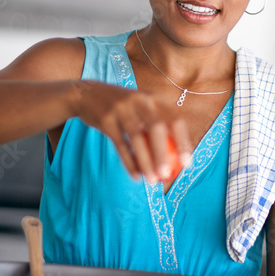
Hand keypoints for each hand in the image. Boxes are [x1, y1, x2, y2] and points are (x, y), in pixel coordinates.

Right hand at [72, 80, 191, 183]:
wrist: (87, 95)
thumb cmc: (122, 108)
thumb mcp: (142, 109)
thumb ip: (157, 126)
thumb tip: (177, 158)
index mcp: (154, 98)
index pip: (175, 120)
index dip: (184, 143)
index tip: (187, 164)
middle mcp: (140, 100)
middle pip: (158, 128)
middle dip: (164, 154)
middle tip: (167, 175)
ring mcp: (122, 108)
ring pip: (137, 139)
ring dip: (146, 162)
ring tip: (152, 181)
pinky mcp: (106, 119)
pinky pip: (120, 145)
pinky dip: (129, 162)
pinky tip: (135, 177)